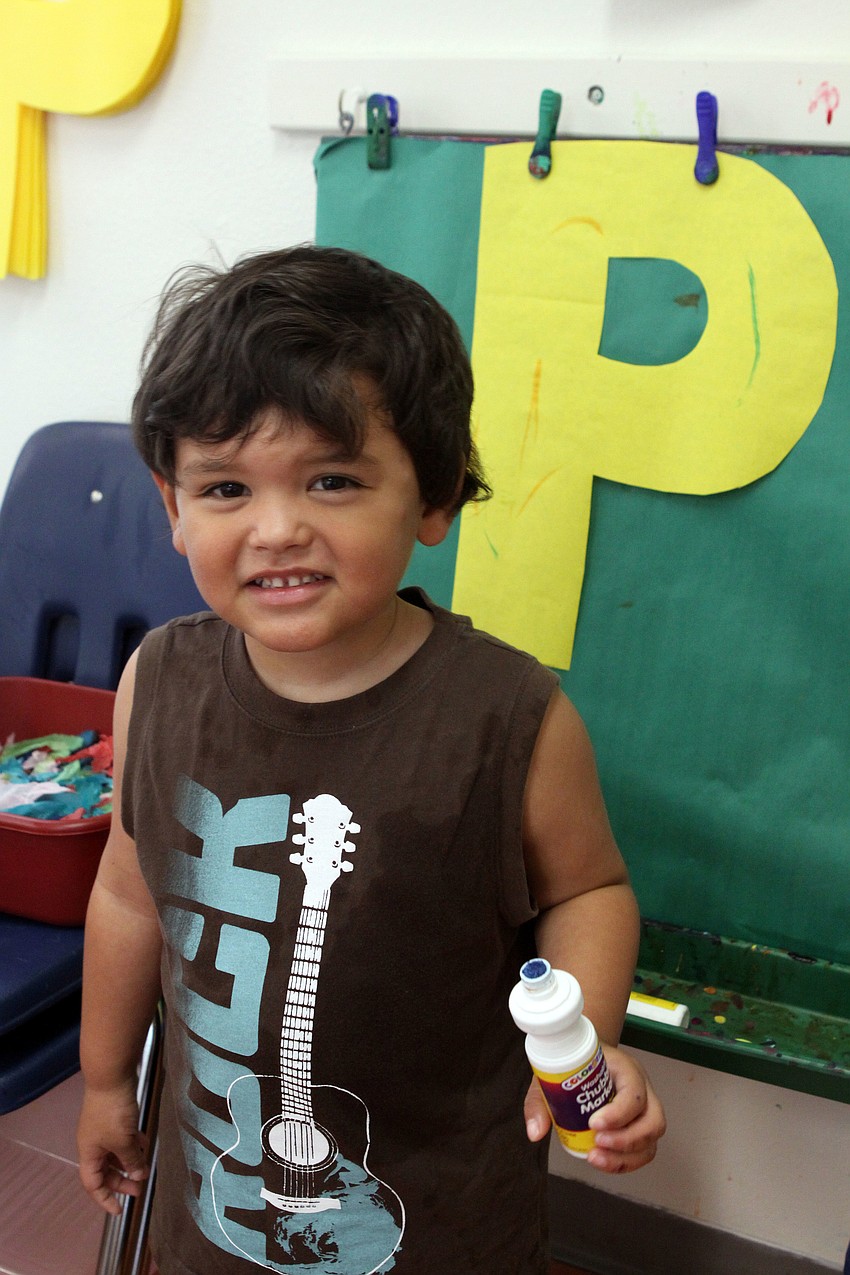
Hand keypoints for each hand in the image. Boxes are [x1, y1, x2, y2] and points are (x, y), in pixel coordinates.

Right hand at [78, 1080, 149, 1214]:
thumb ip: (131, 1160)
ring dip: (130, 1162)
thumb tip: (138, 1176)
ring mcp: (103, 1130)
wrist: (111, 1076)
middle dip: (122, 1181)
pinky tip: (146, 1144)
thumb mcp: (123, 1140)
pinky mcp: (113, 1117)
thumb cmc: (113, 1112)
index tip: (120, 1210)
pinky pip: (122, 1139)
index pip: (93, 1184)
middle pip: (105, 1171)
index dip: (105, 1199)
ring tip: (147, 1167)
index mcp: (89, 1153)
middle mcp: (93, 1144)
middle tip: (140, 1187)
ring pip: (115, 1154)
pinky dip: (133, 1144)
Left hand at [524, 1045, 665, 1173]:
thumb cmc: (575, 1065)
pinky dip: (626, 1162)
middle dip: (627, 1140)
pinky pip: (645, 1150)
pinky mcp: (641, 1126)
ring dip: (627, 1156)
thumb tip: (535, 1132)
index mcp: (626, 1070)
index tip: (593, 1124)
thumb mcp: (554, 1075)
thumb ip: (540, 1102)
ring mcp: (646, 1109)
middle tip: (597, 1144)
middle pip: (654, 1121)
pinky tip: (603, 1161)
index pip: (634, 1093)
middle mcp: (643, 1090)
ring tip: (596, 1158)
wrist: (587, 1059)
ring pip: (652, 1140)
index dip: (618, 1113)